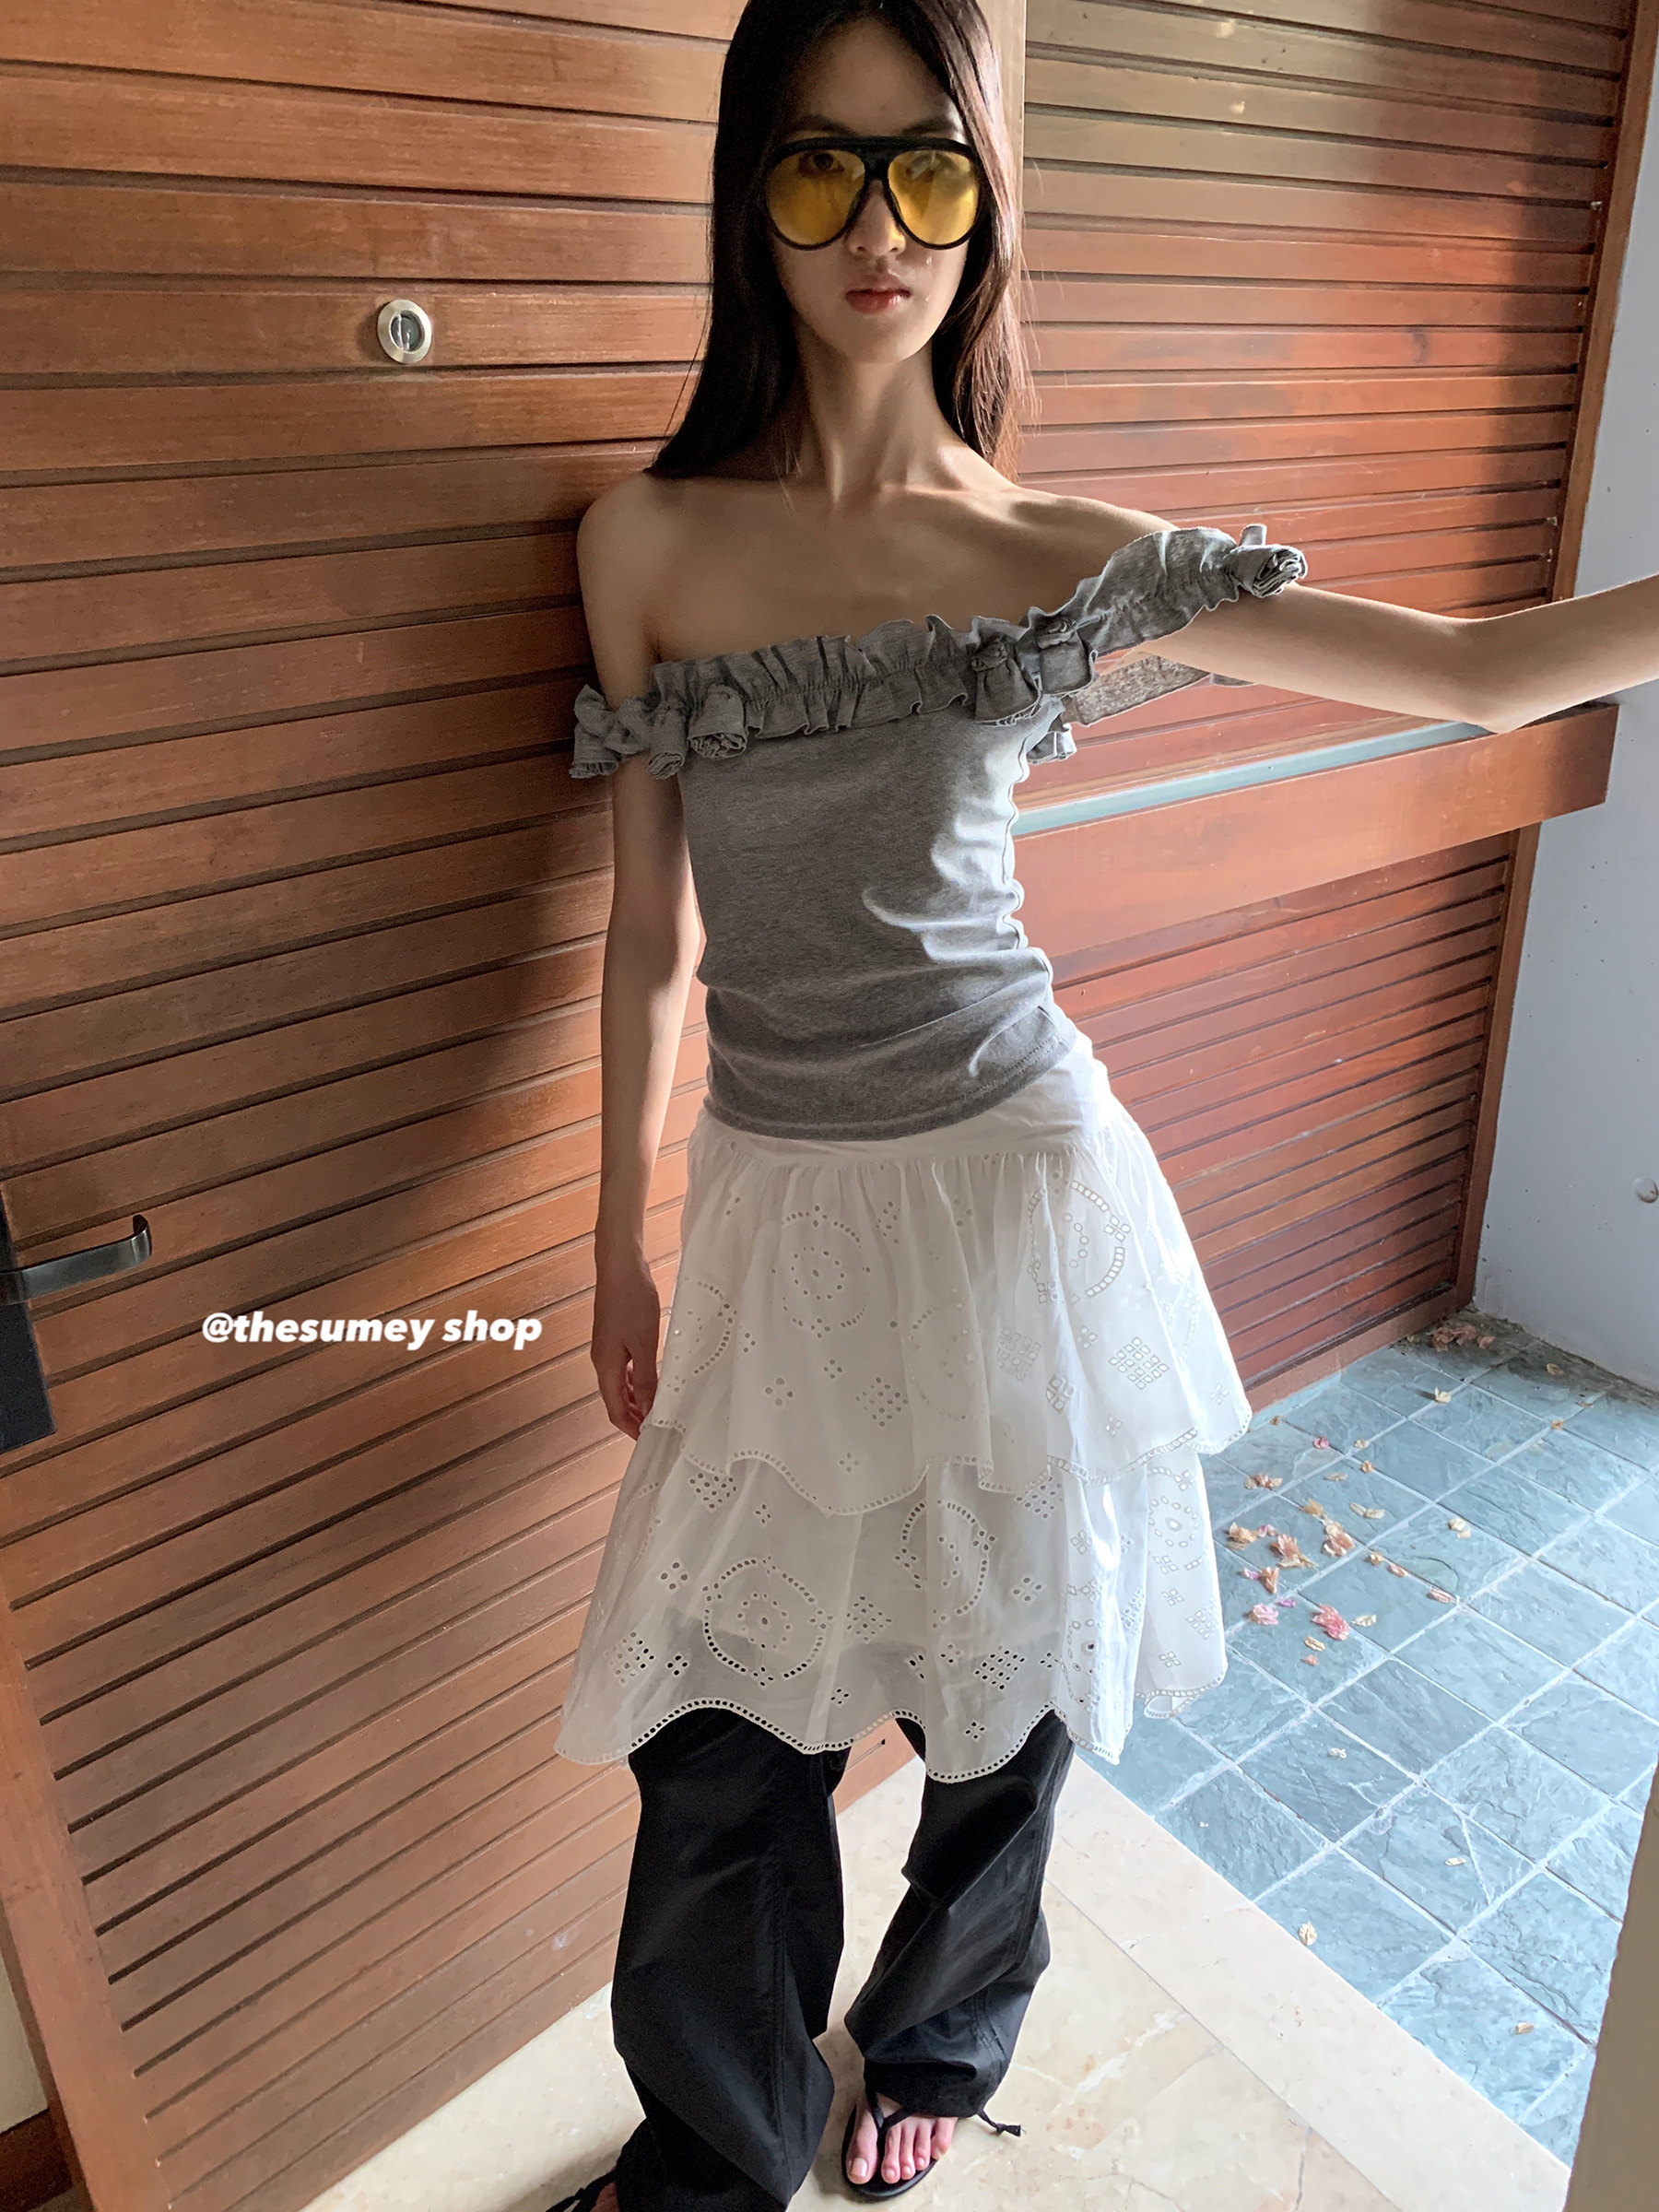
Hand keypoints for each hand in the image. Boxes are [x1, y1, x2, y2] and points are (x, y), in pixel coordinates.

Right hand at [591, 1250, 661, 1439]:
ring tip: (658, 1409)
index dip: (631, 1428)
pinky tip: (652, 1380)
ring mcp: (606, 1349)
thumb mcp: (644, 1344)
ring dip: (636, 1400)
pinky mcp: (614, 1337)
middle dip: (634, 1417)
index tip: (649, 1440)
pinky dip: (636, 1381)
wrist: (619, 1267)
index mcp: (605, 1366)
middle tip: (658, 1429)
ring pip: (619, 1385)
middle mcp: (601, 1361)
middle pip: (615, 1400)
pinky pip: (623, 1369)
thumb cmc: (631, 1302)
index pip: (614, 1410)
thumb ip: (646, 1378)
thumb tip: (648, 1409)